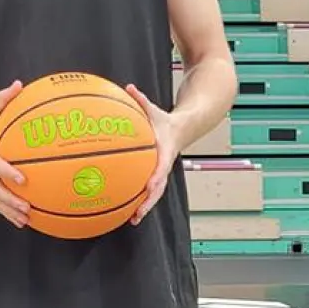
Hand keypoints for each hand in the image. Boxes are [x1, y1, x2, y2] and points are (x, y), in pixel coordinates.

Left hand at [124, 83, 178, 223]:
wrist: (183, 129)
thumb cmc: (163, 120)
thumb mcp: (154, 110)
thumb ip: (141, 100)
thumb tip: (129, 87)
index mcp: (165, 153)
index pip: (161, 168)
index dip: (155, 178)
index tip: (147, 188)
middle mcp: (163, 166)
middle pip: (157, 189)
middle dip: (148, 203)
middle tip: (137, 215)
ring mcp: (160, 173)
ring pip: (154, 194)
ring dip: (144, 207)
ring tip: (131, 220)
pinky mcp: (155, 175)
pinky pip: (147, 190)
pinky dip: (138, 199)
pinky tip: (124, 209)